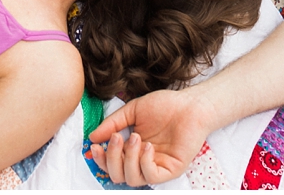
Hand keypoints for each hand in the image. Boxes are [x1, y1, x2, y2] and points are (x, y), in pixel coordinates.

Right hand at [89, 89, 214, 185]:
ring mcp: (156, 166)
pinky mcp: (170, 170)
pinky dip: (144, 163)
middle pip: (117, 175)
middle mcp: (142, 161)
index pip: (111, 163)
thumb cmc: (165, 106)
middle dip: (111, 158)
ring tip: (136, 137)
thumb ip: (112, 123)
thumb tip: (92, 136)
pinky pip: (150, 176)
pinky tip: (147, 146)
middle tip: (116, 138)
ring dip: (128, 158)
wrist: (190, 105)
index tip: (95, 145)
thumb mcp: (132, 110)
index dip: (100, 158)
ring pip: (132, 179)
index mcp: (132, 149)